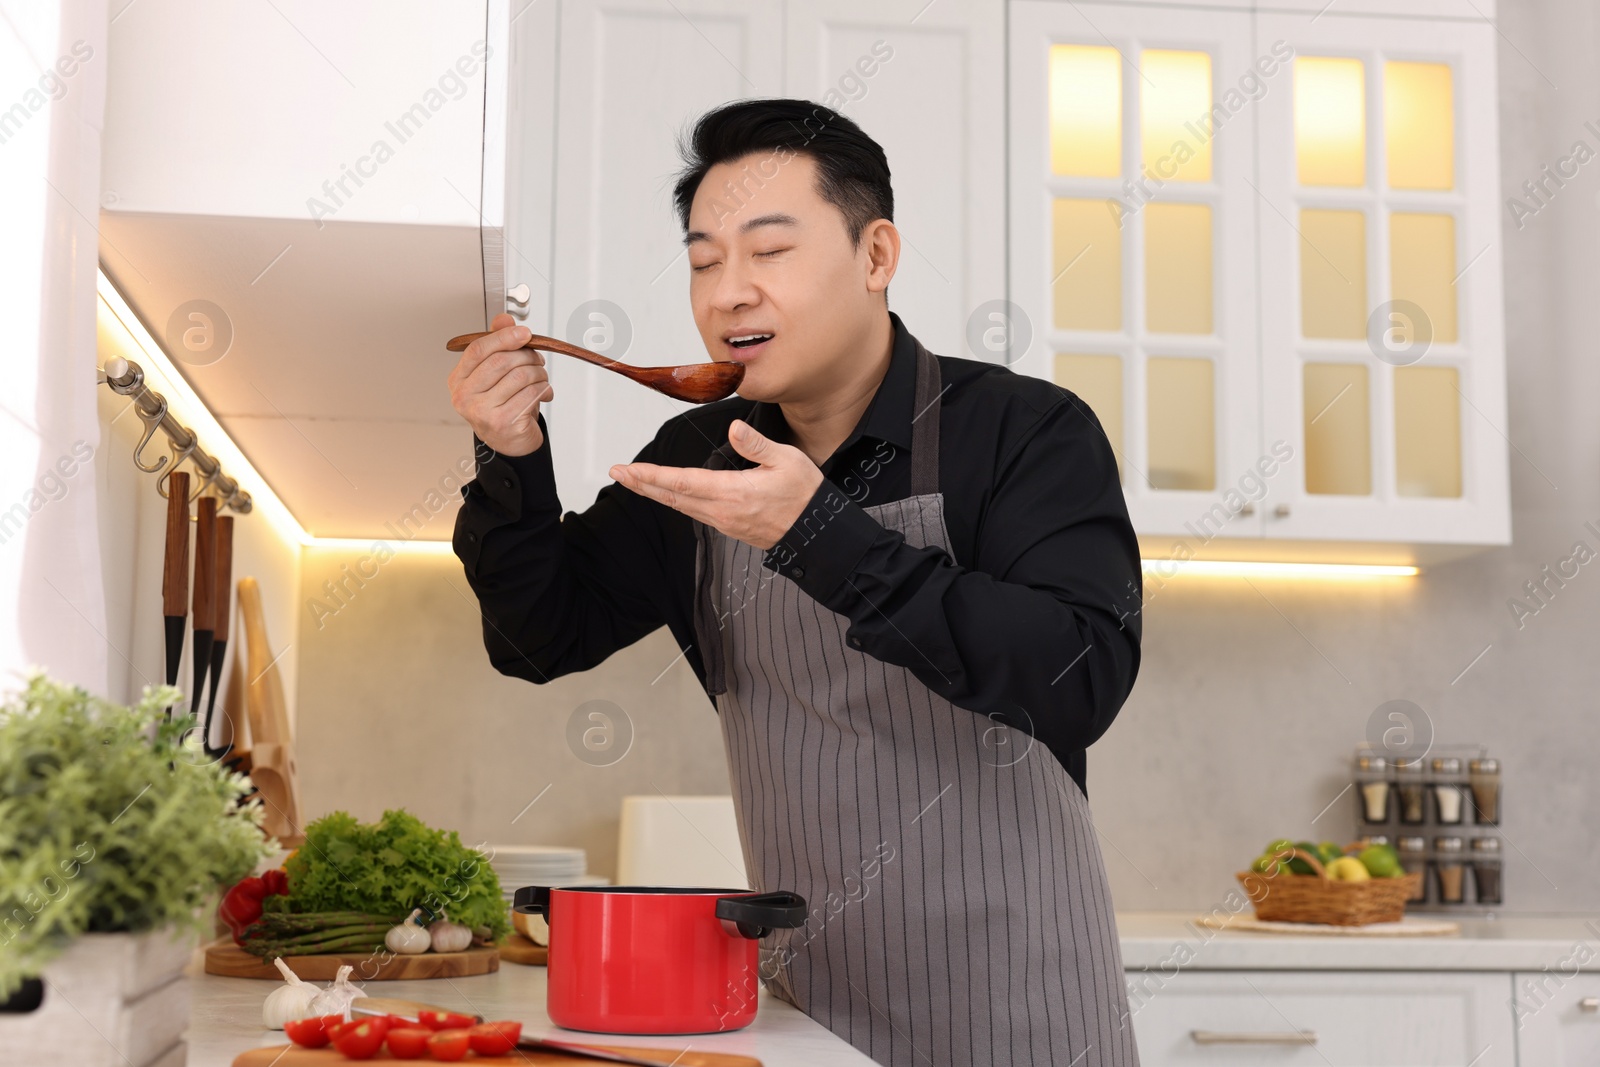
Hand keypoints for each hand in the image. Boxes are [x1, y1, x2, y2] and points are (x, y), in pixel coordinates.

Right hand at [447, 312, 553, 455]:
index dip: (503, 337)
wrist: (510, 443)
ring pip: (520, 376)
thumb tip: (504, 319)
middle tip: (538, 360)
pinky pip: (530, 393)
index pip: (478, 350)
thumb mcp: (497, 374)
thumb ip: (498, 345)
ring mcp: (481, 411)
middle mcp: (464, 397)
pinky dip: (544, 389)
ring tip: (542, 378)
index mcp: (458, 380)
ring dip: (539, 374)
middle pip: (501, 361)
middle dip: (527, 356)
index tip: (524, 332)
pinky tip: (544, 393)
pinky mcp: (502, 422)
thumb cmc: (502, 406)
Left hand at [610, 420, 823, 549]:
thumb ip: (756, 445)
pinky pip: (694, 512)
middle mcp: (723, 511)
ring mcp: (724, 522)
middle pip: (673, 497)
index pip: (682, 483)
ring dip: (655, 492)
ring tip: (635, 480)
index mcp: (733, 494)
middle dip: (643, 484)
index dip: (652, 476)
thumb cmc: (806, 496)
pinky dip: (674, 499)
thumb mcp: (787, 461)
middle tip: (618, 473)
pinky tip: (668, 492)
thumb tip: (734, 429)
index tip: (628, 470)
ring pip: (681, 506)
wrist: (818, 533)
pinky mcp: (729, 526)